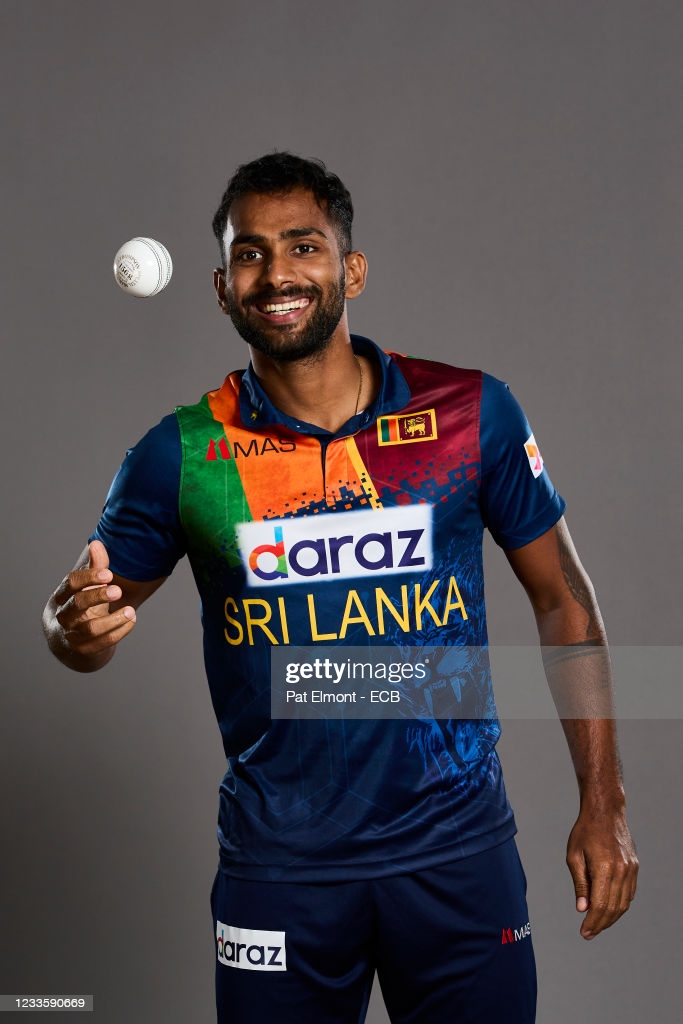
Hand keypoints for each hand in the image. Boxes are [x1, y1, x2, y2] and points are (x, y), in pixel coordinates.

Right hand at [51, 540, 135, 660]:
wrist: (72, 645)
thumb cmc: (83, 609)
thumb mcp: (89, 588)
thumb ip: (95, 567)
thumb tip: (96, 543)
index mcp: (61, 597)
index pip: (70, 584)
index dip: (89, 577)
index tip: (109, 574)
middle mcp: (62, 617)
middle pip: (76, 605)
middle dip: (98, 596)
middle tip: (118, 590)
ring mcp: (71, 636)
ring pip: (90, 629)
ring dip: (113, 620)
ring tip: (132, 611)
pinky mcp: (84, 651)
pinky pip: (102, 643)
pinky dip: (119, 632)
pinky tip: (132, 620)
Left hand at [566, 807, 637, 939]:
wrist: (605, 812)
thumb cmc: (585, 831)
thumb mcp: (574, 856)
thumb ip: (580, 884)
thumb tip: (582, 909)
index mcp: (604, 868)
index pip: (600, 905)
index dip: (592, 922)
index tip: (584, 932)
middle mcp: (621, 870)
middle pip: (614, 908)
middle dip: (601, 924)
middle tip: (589, 933)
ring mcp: (631, 869)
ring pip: (624, 903)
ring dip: (611, 917)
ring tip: (597, 924)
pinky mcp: (634, 867)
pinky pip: (629, 893)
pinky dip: (620, 904)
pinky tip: (608, 909)